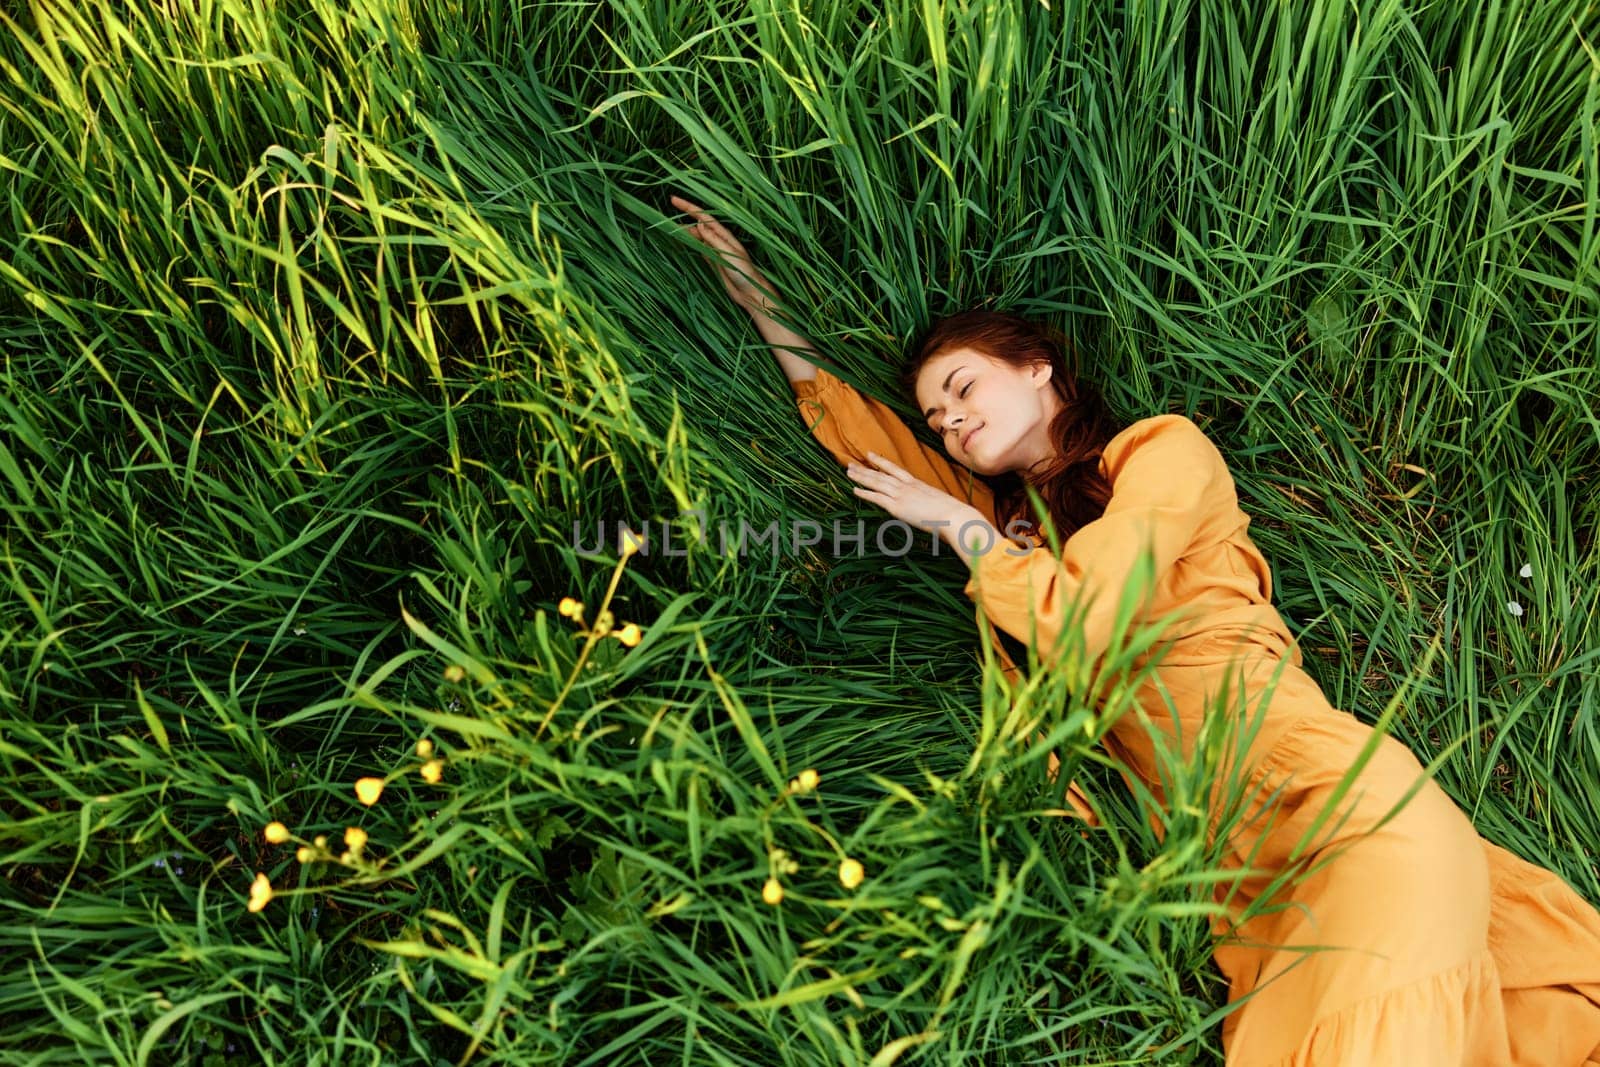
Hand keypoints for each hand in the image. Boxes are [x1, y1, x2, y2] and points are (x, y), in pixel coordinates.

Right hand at [672, 195, 777, 316]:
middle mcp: (718, 240)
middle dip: (684, 216)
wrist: (750, 292)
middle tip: (668, 211)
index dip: (689, 208)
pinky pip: (698, 248)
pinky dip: (689, 243)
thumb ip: (714, 239)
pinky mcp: (712, 261)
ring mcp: (714, 250)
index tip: (674, 200)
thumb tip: (699, 223)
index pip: (703, 217)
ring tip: (669, 226)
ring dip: (684, 230)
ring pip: (696, 236)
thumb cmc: (744, 272)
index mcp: (723, 235)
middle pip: (697, 224)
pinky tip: (681, 241)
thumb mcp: (729, 253)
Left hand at [846, 452, 995, 557]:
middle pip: (882, 474)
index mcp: (918, 484)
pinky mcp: (898, 506)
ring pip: (877, 482)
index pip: (896, 470)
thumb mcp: (942, 505)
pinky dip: (865, 493)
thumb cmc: (953, 514)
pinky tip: (854, 490)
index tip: (870, 455)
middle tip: (851, 464)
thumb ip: (933, 506)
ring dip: (861, 477)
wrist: (954, 516)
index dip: (882, 462)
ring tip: (849, 472)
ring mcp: (902, 495)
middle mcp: (908, 486)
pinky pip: (877, 497)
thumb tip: (933, 512)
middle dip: (866, 468)